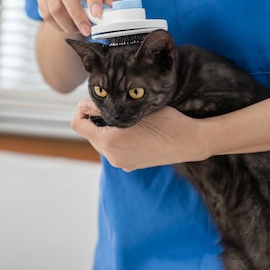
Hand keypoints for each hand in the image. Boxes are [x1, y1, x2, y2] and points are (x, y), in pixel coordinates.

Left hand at [71, 99, 211, 170]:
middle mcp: (112, 156)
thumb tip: (82, 105)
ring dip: (108, 130)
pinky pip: (115, 150)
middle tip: (114, 106)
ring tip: (127, 118)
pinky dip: (118, 140)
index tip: (91, 103)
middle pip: (90, 134)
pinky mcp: (131, 166)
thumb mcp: (134, 108)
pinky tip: (136, 131)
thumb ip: (103, 108)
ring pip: (102, 143)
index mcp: (110, 141)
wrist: (191, 142)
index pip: (78, 125)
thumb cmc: (167, 121)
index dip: (81, 112)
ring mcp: (122, 163)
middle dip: (96, 121)